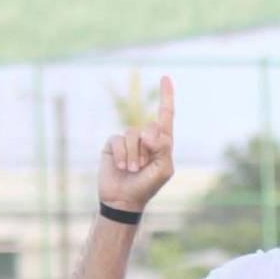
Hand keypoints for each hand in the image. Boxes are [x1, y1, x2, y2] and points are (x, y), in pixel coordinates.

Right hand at [98, 75, 174, 212]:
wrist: (124, 200)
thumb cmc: (147, 186)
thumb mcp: (163, 169)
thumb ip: (163, 148)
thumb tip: (149, 133)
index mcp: (161, 142)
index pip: (165, 115)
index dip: (166, 96)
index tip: (165, 77)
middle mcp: (144, 137)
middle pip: (148, 128)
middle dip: (146, 149)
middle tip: (143, 167)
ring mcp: (128, 140)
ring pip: (132, 134)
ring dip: (134, 155)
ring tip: (132, 170)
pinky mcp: (113, 144)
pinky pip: (118, 140)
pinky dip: (122, 155)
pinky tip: (122, 167)